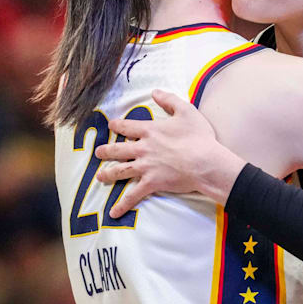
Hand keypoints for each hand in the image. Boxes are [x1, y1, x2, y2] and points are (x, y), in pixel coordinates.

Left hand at [95, 90, 243, 215]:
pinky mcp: (151, 183)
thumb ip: (169, 100)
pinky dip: (122, 205)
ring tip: (99, 177)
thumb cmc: (199, 137)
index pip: (127, 126)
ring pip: (120, 171)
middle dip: (106, 151)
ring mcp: (145, 167)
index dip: (117, 125)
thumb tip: (155, 91)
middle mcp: (143, 148)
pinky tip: (113, 212)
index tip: (111, 125)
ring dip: (107, 174)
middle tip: (98, 152)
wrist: (205, 162)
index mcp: (150, 130)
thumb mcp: (186, 111)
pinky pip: (132, 195)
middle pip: (118, 149)